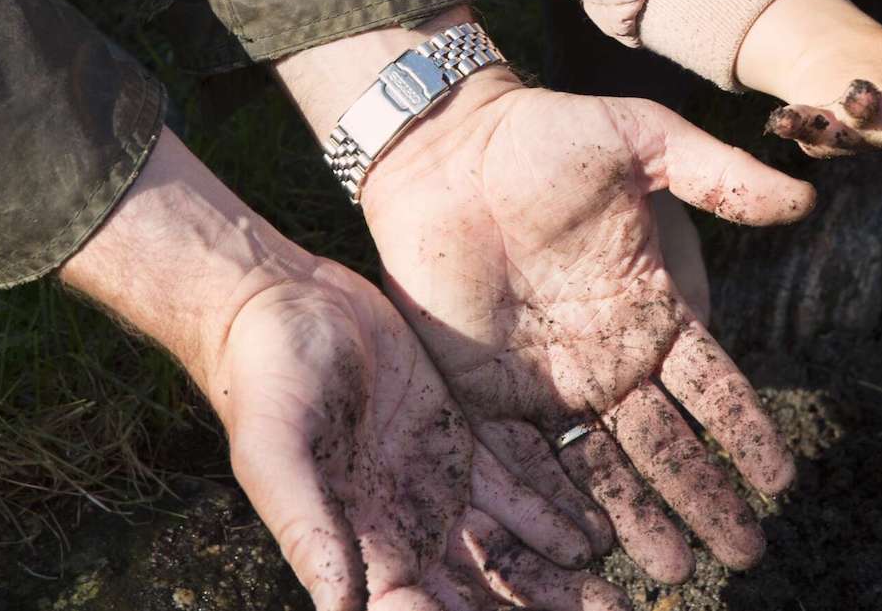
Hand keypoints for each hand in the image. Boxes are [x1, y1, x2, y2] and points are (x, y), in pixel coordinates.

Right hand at [210, 262, 628, 610]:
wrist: (280, 302)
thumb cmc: (264, 378)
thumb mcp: (274, 452)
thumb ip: (305, 527)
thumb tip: (339, 606)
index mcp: (357, 544)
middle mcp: (402, 526)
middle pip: (477, 592)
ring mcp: (435, 482)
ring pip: (507, 547)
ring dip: (557, 578)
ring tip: (617, 596)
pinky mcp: (459, 435)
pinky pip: (516, 484)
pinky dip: (556, 514)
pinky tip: (599, 535)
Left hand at [357, 69, 815, 584]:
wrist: (448, 143)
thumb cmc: (549, 133)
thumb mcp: (644, 140)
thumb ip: (719, 176)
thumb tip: (805, 199)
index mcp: (651, 307)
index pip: (711, 386)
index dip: (746, 433)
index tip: (781, 479)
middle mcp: (608, 357)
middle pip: (668, 443)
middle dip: (707, 498)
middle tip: (745, 552)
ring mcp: (547, 380)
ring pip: (604, 465)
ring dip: (641, 518)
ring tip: (677, 569)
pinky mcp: (485, 390)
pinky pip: (526, 459)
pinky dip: (555, 505)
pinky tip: (587, 546)